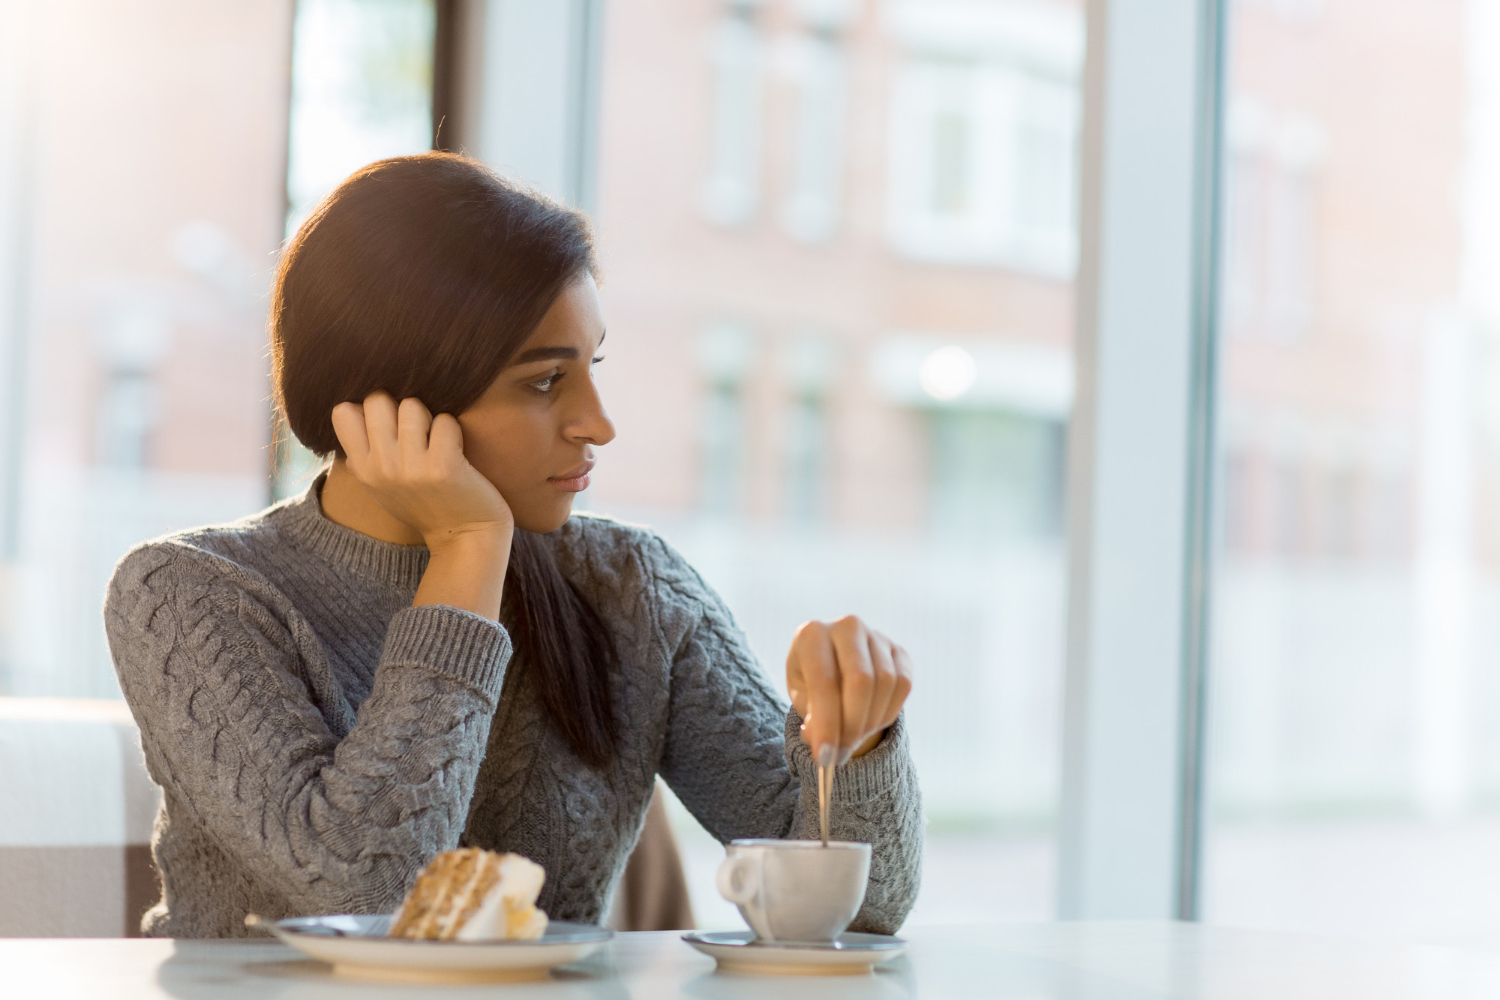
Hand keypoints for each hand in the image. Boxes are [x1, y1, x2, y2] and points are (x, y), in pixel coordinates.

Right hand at [331, 392, 513, 547]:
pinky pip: (445, 421)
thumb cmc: (425, 503)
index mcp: (362, 469)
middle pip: (377, 399)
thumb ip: (365, 451)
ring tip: (436, 442)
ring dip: (429, 418)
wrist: (465, 538)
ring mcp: (411, 468)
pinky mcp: (443, 466)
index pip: (343, 412)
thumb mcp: (381, 484)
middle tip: (417, 431)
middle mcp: (382, 468)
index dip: (368, 408)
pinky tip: (456, 452)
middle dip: (400, 407)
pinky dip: (453, 431)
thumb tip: (350, 407)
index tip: (388, 425)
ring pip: (412, 405)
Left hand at [787, 616, 912, 764]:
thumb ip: (811, 721)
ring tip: (852, 735)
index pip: (824, 681)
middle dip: (852, 725)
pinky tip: (871, 720)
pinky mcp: (899, 650)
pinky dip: (889, 712)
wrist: (836, 667)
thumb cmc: (812, 684)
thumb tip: (823, 745)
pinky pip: (904, 685)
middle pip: (861, 681)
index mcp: (813, 634)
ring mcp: (877, 636)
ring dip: (870, 722)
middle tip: (841, 755)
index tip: (824, 758)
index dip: (826, 722)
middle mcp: (847, 626)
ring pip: (886, 684)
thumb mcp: (803, 700)